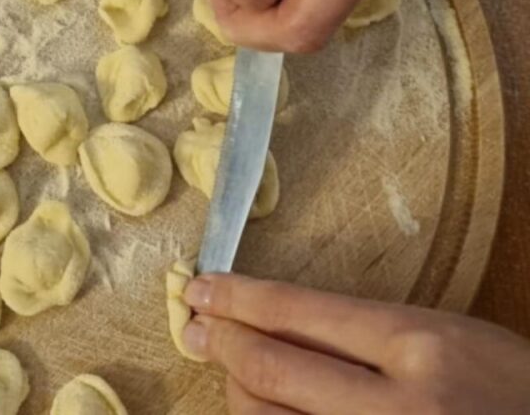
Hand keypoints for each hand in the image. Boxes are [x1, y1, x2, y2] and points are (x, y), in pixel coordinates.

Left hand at [183, 274, 529, 413]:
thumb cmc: (509, 390)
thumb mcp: (451, 338)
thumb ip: (369, 333)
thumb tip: (278, 322)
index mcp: (421, 346)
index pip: (300, 311)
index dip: (238, 298)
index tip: (203, 289)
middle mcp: (397, 406)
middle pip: (272, 366)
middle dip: (221, 340)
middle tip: (193, 327)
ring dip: (237, 391)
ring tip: (233, 371)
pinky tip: (264, 408)